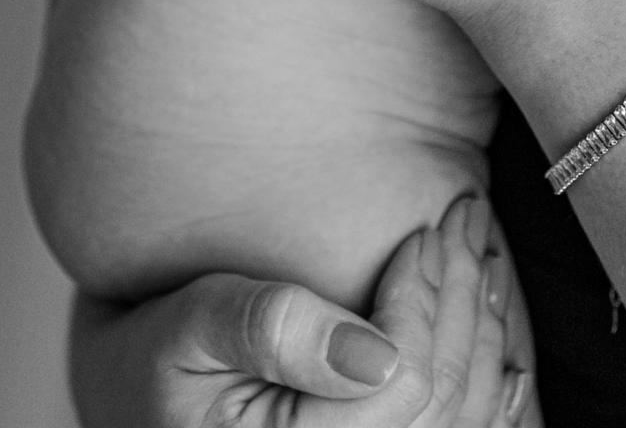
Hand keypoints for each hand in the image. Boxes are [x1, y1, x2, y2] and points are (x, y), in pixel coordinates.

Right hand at [69, 194, 538, 427]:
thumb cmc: (141, 360)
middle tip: (469, 219)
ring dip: (483, 339)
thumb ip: (270, 328)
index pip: (403, 383)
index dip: (423, 299)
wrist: (123, 407)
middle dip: (463, 303)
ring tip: (484, 262)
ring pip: (456, 426)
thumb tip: (379, 349)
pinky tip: (503, 361)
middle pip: (440, 402)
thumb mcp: (184, 329)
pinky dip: (487, 405)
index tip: (424, 227)